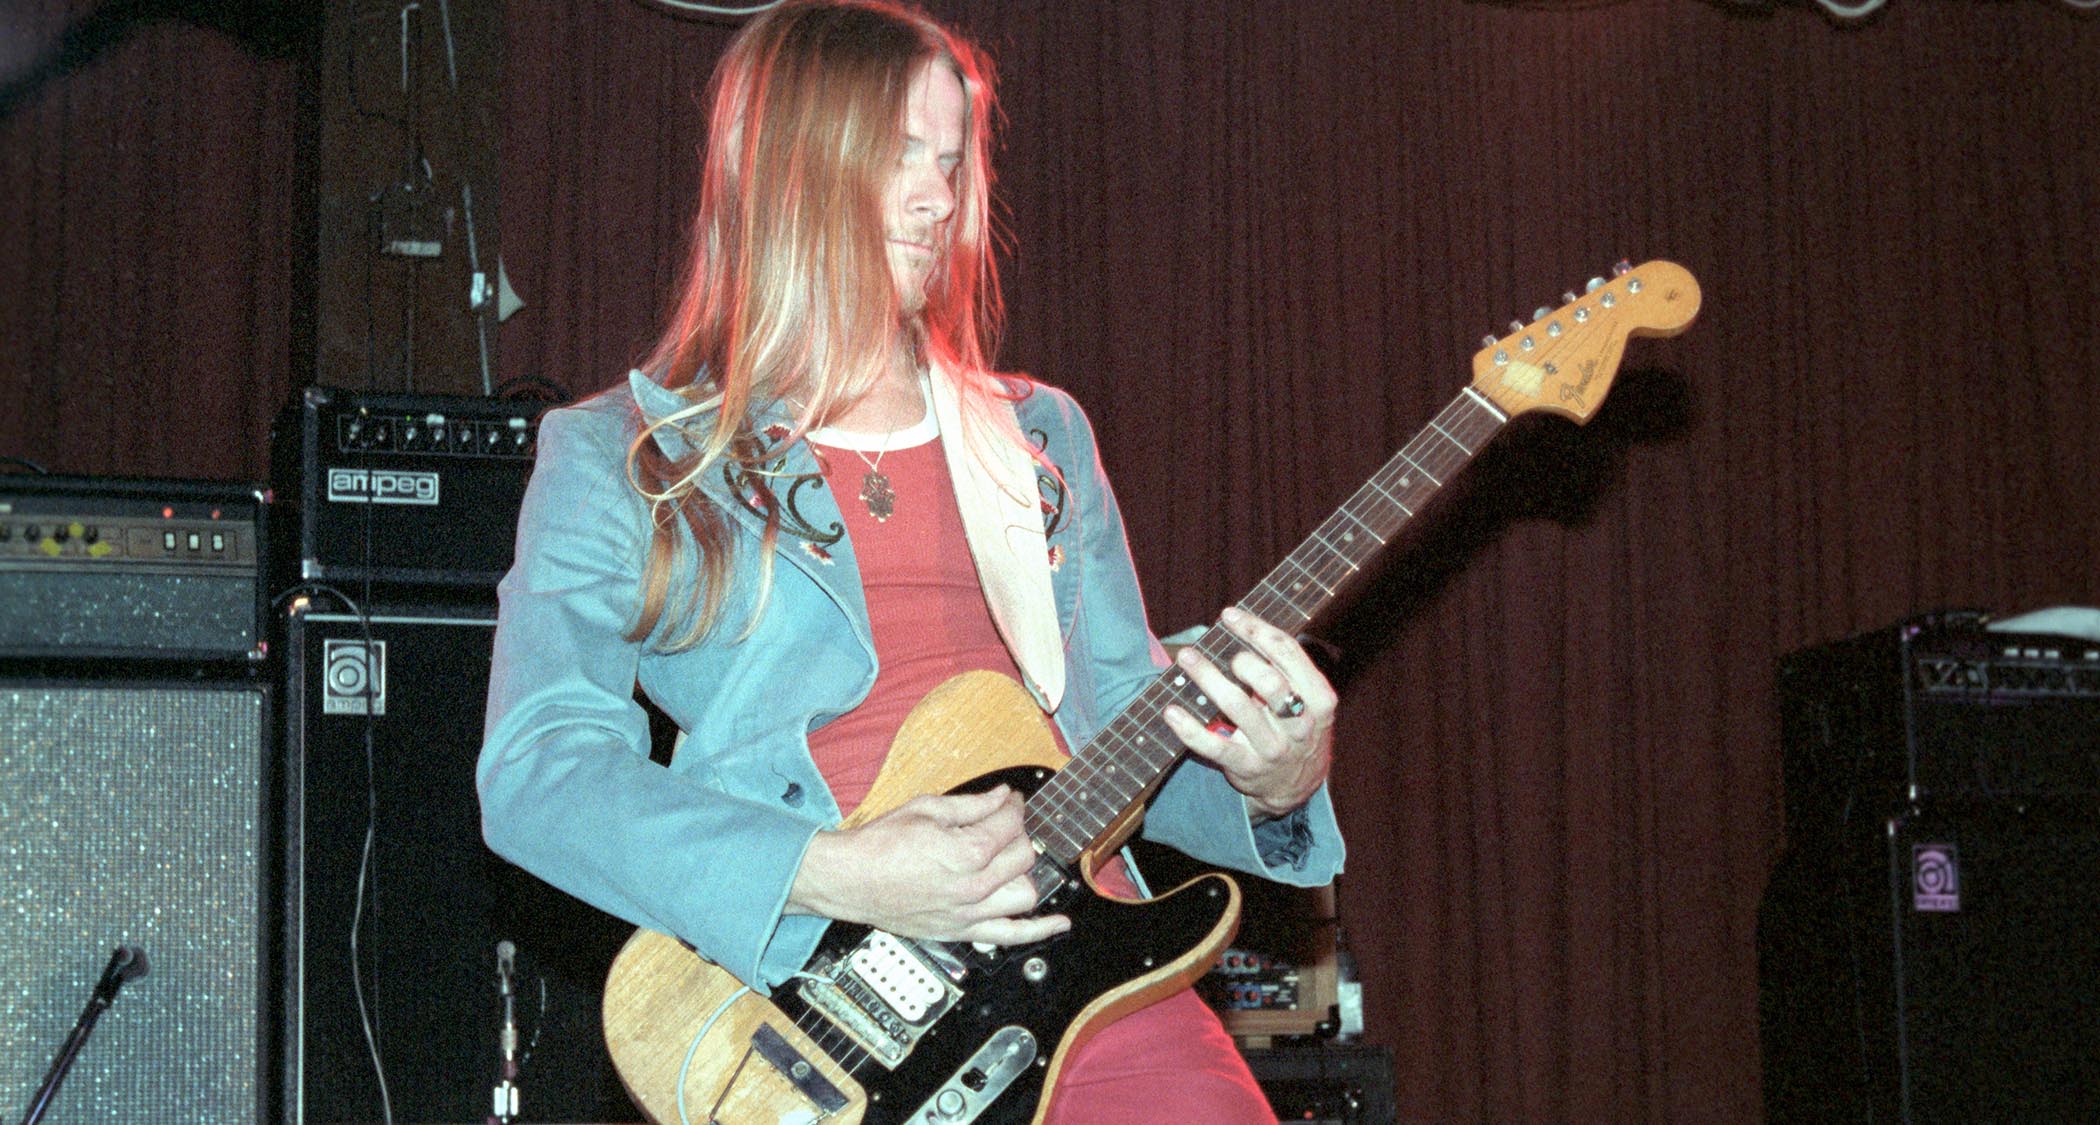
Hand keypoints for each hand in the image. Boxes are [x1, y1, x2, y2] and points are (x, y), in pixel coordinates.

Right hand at [787, 786, 1070, 944]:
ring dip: (1023, 874)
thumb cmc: (879, 845)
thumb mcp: (926, 809)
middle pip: (1023, 857)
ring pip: (1026, 893)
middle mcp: (973, 886)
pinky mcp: (961, 932)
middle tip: (1003, 827)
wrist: (849, 879)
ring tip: (1010, 862)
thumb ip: (972, 805)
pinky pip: (1011, 936)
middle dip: (1017, 835)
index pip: (1010, 825)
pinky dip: (1039, 931)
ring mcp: (969, 913)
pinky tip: (1058, 923)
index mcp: (965, 851)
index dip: (1014, 806)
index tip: (1010, 800)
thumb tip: (1002, 797)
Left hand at [1160, 607, 1335, 818]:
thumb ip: (1285, 667)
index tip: (1230, 615)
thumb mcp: (1307, 699)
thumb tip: (1241, 624)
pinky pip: (1213, 746)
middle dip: (1242, 660)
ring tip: (1187, 657)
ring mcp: (1272, 748)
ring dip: (1208, 677)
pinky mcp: (1246, 767)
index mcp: (1318, 698)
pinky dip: (1189, 728)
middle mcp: (1300, 724)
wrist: (1297, 785)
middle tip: (1225, 654)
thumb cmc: (1295, 727)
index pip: (1288, 653)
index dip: (1256, 629)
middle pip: (1269, 681)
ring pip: (1238, 706)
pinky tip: (1171, 711)